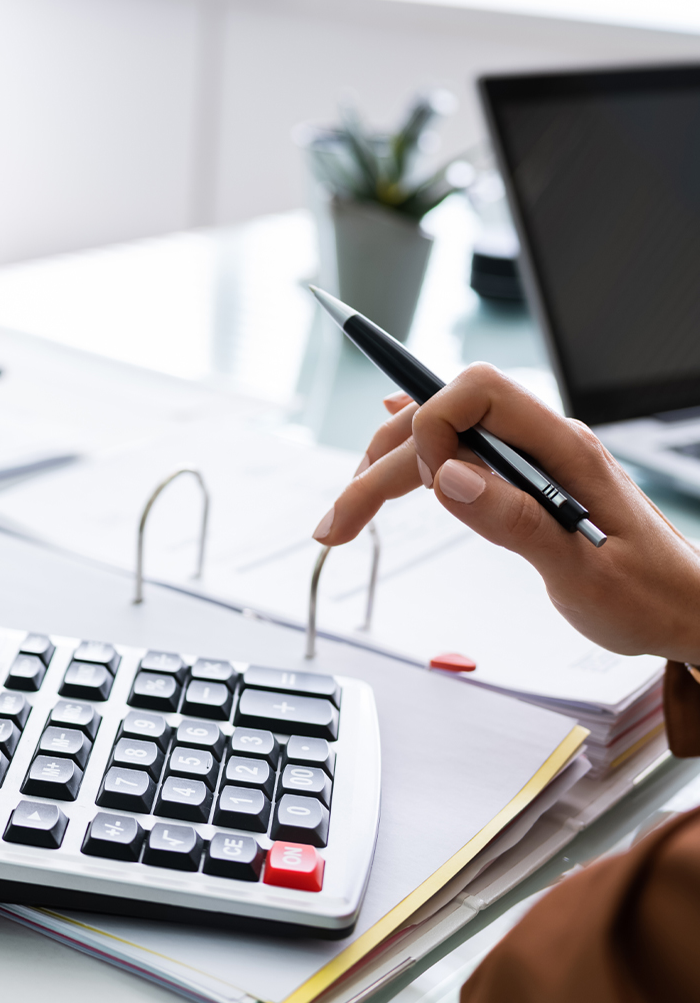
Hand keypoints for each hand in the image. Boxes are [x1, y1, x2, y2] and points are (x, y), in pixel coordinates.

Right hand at [312, 364, 699, 661]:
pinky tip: (390, 450)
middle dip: (381, 463)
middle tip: (337, 521)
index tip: (422, 488)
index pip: (477, 393)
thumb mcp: (582, 573)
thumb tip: (450, 477)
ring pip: (444, 438)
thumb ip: (515, 521)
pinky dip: (415, 455)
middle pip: (443, 418)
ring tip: (345, 515)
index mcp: (565, 449)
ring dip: (386, 468)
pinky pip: (464, 449)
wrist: (686, 609)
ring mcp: (534, 460)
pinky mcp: (526, 482)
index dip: (432, 427)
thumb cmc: (647, 596)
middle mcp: (546, 443)